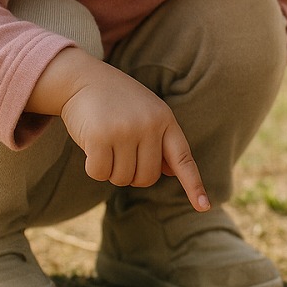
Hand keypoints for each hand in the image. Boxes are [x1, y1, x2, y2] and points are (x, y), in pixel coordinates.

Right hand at [33, 49, 209, 210]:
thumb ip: (160, 142)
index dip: (194, 185)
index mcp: (166, 121)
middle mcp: (149, 126)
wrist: (83, 79)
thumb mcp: (146, 115)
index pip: (184, 159)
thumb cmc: (117, 102)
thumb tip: (173, 172)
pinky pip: (99, 173)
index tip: (204, 207)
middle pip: (146, 178)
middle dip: (131, 174)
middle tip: (119, 153)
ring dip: (111, 170)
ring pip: (122, 178)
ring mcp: (126, 131)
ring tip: (106, 144)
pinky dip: (93, 167)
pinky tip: (91, 147)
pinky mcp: (100, 137)